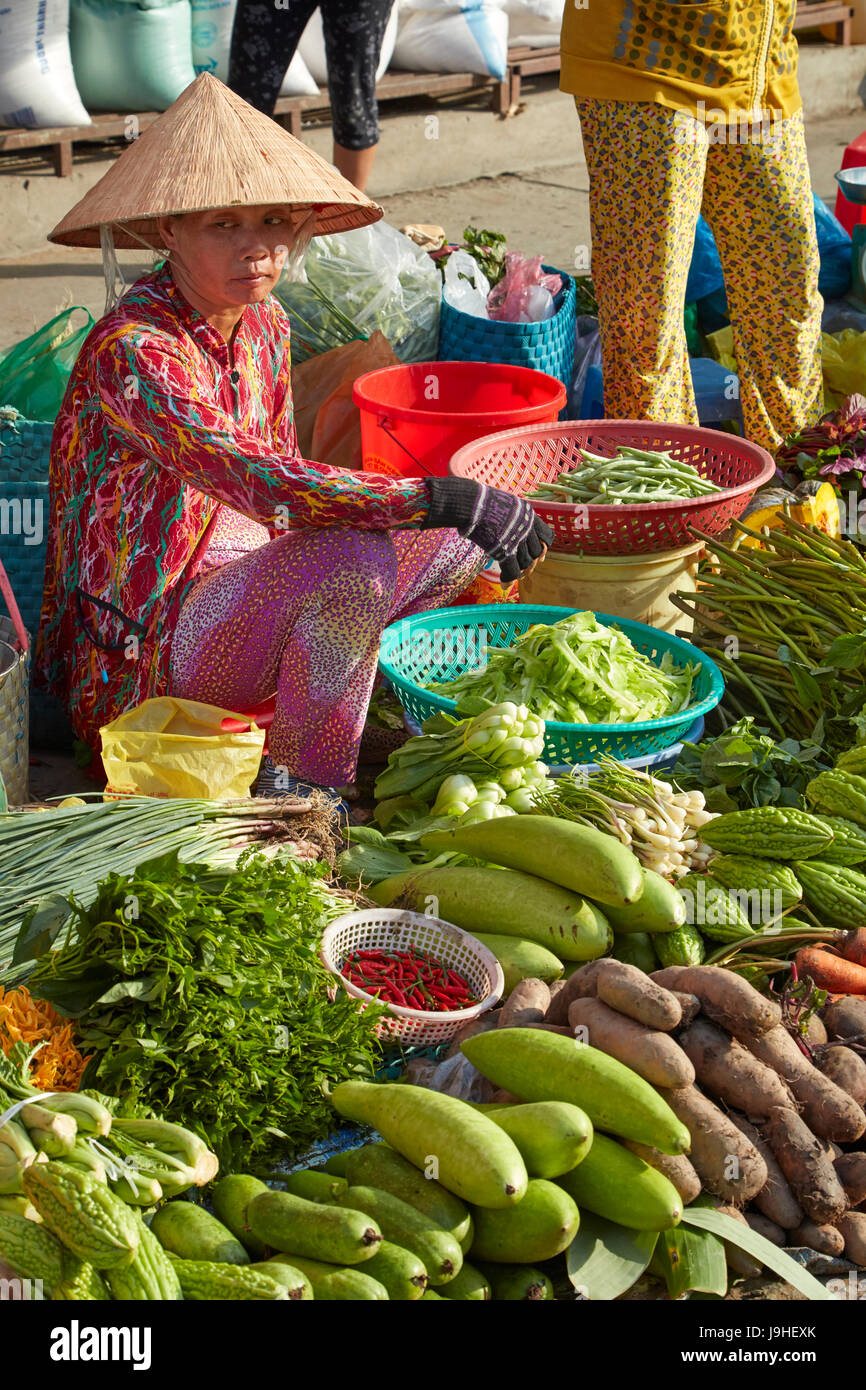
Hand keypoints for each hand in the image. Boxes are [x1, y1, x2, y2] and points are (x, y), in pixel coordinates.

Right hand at [423, 476, 552, 581]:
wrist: (472, 503)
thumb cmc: (482, 502)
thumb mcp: (505, 504)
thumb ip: (512, 517)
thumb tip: (507, 526)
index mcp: (529, 515)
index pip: (546, 535)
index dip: (544, 548)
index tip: (540, 558)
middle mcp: (527, 527)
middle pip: (536, 552)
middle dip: (531, 563)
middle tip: (525, 570)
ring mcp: (517, 540)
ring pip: (526, 562)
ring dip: (520, 572)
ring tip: (513, 576)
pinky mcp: (505, 550)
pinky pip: (512, 570)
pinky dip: (509, 579)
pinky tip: (504, 584)